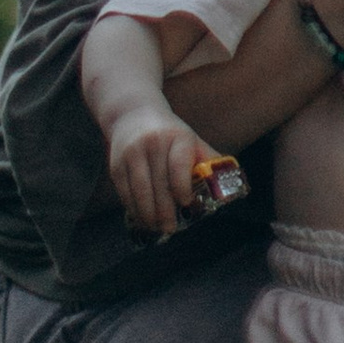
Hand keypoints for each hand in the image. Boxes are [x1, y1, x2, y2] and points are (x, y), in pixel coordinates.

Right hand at [108, 104, 210, 239]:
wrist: (133, 114)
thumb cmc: (169, 133)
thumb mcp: (190, 140)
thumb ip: (207, 159)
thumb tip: (227, 181)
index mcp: (177, 137)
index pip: (178, 164)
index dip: (181, 186)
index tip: (186, 202)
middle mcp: (153, 143)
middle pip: (159, 182)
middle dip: (164, 209)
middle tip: (170, 228)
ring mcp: (132, 153)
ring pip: (140, 189)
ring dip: (147, 213)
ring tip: (155, 227)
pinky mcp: (116, 163)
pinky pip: (124, 190)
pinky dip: (132, 207)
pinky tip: (140, 218)